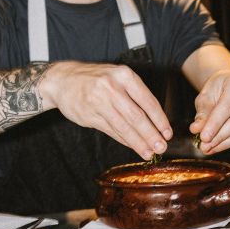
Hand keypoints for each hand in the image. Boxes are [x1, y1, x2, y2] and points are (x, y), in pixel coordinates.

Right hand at [43, 61, 172, 159]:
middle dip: (151, 135)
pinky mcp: (89, 115)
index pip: (148, 101)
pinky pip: (111, 131)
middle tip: (161, 147)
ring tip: (149, 152)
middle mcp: (112, 87)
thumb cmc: (94, 78)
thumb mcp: (116, 76)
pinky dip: (124, 140)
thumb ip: (133, 94)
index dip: (160, 120)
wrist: (62, 80)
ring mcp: (99, 102)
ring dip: (138, 142)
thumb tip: (154, 120)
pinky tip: (133, 146)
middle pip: (137, 116)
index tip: (167, 133)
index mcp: (124, 75)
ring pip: (124, 127)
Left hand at [189, 69, 229, 154]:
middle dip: (219, 137)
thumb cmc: (217, 87)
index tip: (203, 138)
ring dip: (224, 143)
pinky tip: (217, 146)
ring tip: (208, 149)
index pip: (226, 107)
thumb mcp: (206, 95)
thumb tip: (196, 129)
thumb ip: (202, 113)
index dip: (214, 124)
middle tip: (203, 147)